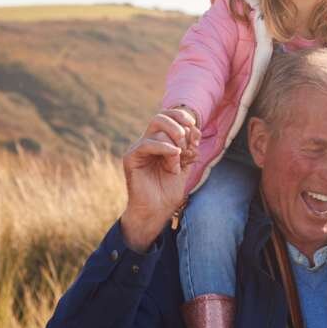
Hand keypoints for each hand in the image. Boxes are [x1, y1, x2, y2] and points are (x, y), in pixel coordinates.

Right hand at [120, 108, 200, 251]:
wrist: (156, 211)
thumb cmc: (168, 191)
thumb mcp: (184, 166)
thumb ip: (188, 148)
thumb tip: (195, 129)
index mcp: (160, 142)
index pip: (168, 118)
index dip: (182, 118)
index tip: (195, 128)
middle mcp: (148, 142)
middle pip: (160, 117)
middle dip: (178, 124)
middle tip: (187, 141)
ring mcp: (139, 149)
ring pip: (155, 127)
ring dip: (174, 138)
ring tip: (180, 157)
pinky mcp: (131, 158)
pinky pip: (147, 144)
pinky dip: (164, 147)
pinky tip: (175, 155)